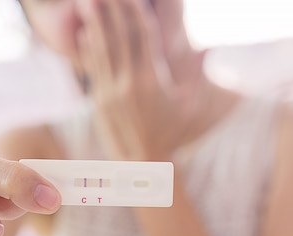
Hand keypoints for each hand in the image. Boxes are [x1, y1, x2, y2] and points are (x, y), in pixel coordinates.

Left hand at [77, 0, 203, 159]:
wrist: (144, 161)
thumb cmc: (172, 131)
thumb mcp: (190, 105)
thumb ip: (196, 74)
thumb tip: (208, 46)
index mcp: (153, 81)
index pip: (143, 38)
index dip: (136, 13)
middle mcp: (129, 84)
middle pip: (119, 38)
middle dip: (112, 11)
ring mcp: (111, 93)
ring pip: (101, 52)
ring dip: (94, 24)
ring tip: (87, 3)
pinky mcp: (99, 102)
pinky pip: (93, 71)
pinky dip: (88, 51)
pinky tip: (84, 34)